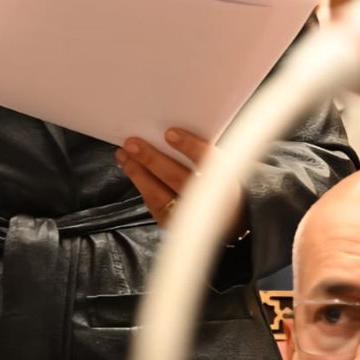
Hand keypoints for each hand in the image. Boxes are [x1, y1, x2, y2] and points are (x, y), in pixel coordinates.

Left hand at [116, 127, 244, 235]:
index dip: (189, 146)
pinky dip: (142, 187)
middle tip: (133, 143)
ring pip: (159, 195)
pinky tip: (132, 171)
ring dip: (139, 173)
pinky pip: (155, 207)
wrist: (234, 221)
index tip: (170, 133)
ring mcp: (192, 219)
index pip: (209, 161)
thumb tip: (173, 132)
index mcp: (228, 182)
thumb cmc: (225, 185)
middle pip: (177, 178)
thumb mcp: (226, 165)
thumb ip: (206, 152)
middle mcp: (210, 203)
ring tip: (124, 155)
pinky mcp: (176, 227)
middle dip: (152, 159)